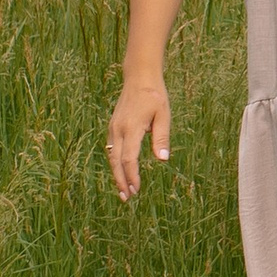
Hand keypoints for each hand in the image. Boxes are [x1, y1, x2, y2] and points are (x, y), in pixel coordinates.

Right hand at [108, 73, 171, 200]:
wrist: (139, 78)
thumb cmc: (155, 96)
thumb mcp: (164, 115)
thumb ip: (161, 138)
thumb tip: (162, 160)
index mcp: (131, 128)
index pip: (129, 158)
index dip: (132, 176)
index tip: (136, 190)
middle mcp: (118, 130)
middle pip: (116, 162)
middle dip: (121, 181)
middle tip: (126, 198)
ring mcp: (113, 128)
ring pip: (112, 156)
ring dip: (116, 174)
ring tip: (123, 190)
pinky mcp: (113, 127)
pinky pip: (112, 149)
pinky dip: (115, 163)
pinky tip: (121, 171)